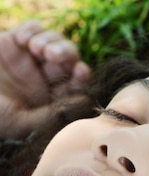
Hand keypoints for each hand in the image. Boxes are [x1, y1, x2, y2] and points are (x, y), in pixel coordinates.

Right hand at [0, 20, 90, 137]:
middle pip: (70, 58)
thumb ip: (52, 114)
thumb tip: (84, 99)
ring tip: (37, 48)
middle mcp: (46, 76)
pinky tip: (23, 40)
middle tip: (53, 55)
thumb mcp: (21, 123)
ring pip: (54, 40)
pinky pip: (32, 28)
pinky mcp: (13, 42)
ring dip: (51, 40)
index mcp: (54, 97)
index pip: (77, 83)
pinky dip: (32, 30)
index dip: (82, 76)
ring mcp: (31, 58)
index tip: (81, 71)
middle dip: (66, 53)